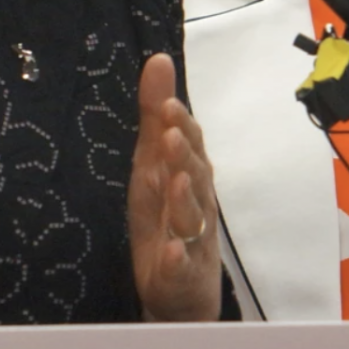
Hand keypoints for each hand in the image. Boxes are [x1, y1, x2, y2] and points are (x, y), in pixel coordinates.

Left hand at [128, 53, 220, 321]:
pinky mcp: (181, 275)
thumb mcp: (152, 164)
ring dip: (185, 200)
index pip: (190, 146)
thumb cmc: (166, 218)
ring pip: (193, 218)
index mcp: (188, 176)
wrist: (179, 290)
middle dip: (184, 156)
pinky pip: (181, 266)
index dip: (181, 126)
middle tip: (170, 135)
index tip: (167, 105)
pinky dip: (177, 258)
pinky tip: (170, 251)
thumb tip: (158, 58)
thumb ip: (154, 116)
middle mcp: (196, 204)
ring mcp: (191, 240)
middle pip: (195, 178)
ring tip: (173, 182)